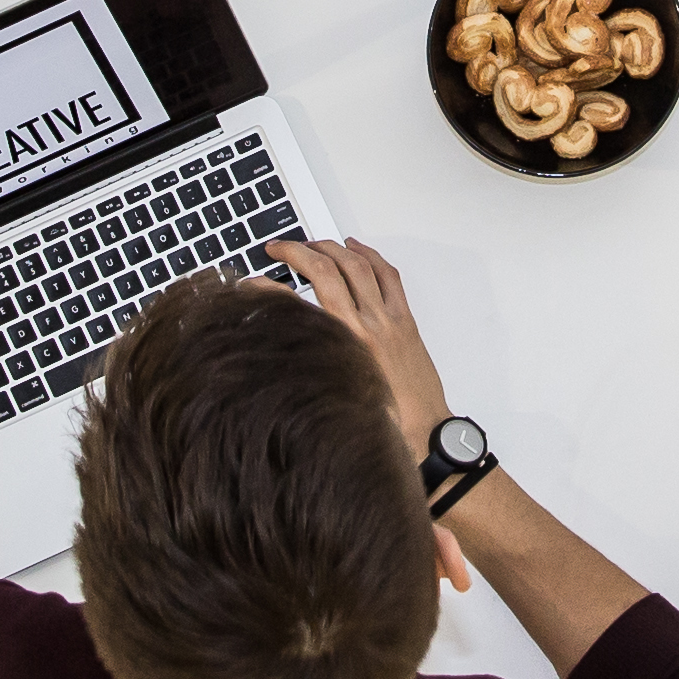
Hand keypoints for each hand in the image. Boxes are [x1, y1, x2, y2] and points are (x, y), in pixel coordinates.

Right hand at [261, 238, 448, 462]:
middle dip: (297, 251)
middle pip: (327, 270)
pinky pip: (387, 275)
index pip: (297, 302)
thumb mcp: (332, 395)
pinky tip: (356, 248)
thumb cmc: (384, 425)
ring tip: (311, 242)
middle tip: (278, 248)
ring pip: (357, 264)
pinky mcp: (404, 320)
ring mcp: (387, 319)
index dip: (269, 286)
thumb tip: (287, 345)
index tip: (253, 282)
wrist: (426, 436)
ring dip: (330, 246)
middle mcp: (364, 327)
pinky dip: (370, 255)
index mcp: (342, 347)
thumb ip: (312, 365)